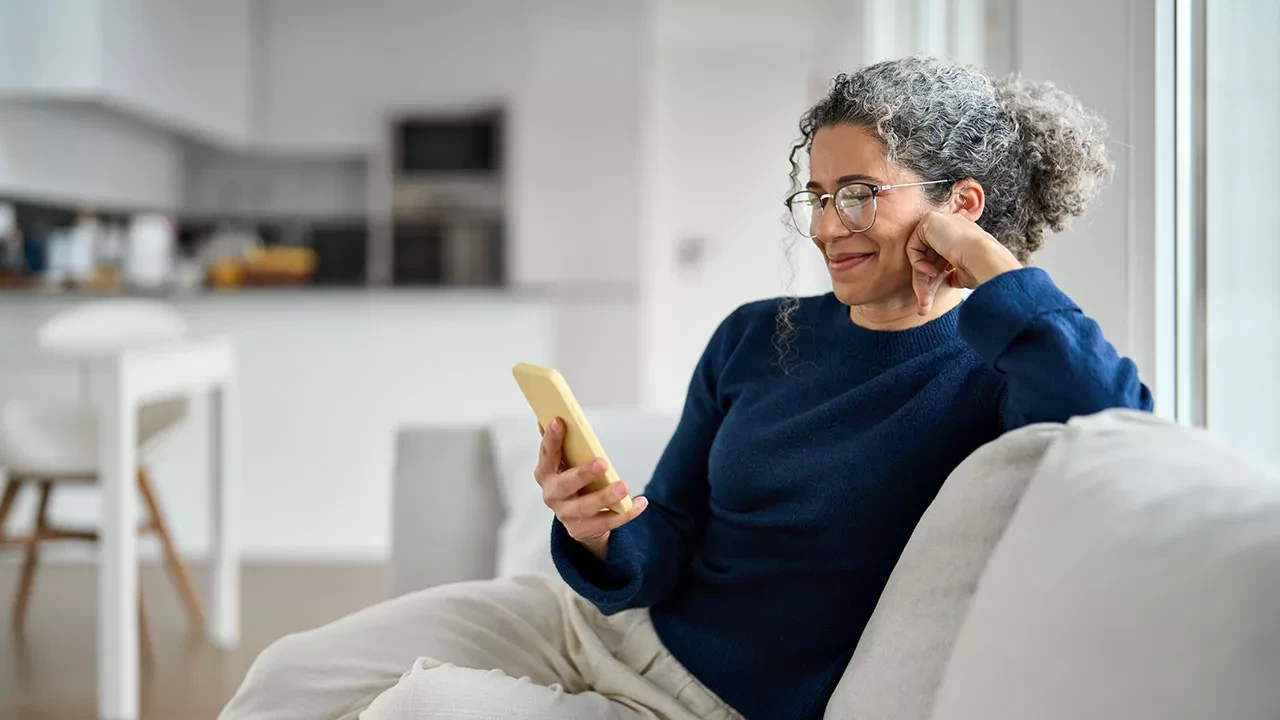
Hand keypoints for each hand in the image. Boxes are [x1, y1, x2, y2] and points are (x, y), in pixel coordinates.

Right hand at [535, 418, 647, 561]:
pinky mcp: (582, 530)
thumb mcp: (566, 462)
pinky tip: (641, 502)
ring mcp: (566, 515)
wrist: (579, 518)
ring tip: (624, 486)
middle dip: (582, 473)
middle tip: (603, 462)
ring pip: (586, 508)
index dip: (551, 439)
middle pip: (565, 485)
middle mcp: (552, 495)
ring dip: (605, 497)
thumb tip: (548, 415)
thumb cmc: (574, 480)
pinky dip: (626, 512)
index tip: (560, 421)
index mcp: (545, 473)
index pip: (547, 455)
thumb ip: (561, 443)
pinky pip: (607, 522)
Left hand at [906, 211, 1022, 314]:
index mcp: (961, 236)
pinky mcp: (929, 220)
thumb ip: (954, 273)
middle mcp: (950, 227)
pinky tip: (932, 273)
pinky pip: (913, 247)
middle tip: (923, 309)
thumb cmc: (980, 269)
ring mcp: (940, 222)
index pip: (940, 259)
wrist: (986, 259)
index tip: (932, 300)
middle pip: (927, 259)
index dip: (935, 279)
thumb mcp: (964, 274)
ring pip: (919, 256)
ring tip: (925, 301)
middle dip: (923, 284)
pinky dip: (918, 263)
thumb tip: (950, 280)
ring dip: (919, 280)